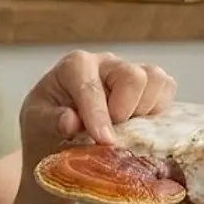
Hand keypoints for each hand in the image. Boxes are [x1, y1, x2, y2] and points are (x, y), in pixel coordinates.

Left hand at [20, 50, 176, 156]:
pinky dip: (158, 110)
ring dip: (144, 110)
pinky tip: (137, 126)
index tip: (104, 140)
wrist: (57, 138)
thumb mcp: (36, 126)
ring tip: (123, 129)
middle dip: (124, 110)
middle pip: (132, 76)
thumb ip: (51, 122)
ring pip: (155, 79)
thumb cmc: (45, 128)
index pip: (90, 86)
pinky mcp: (147, 87)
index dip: (98, 115)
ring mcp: (129, 72)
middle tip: (110, 136)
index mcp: (74, 66)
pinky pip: (166, 89)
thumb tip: (71, 121)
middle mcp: (105, 63)